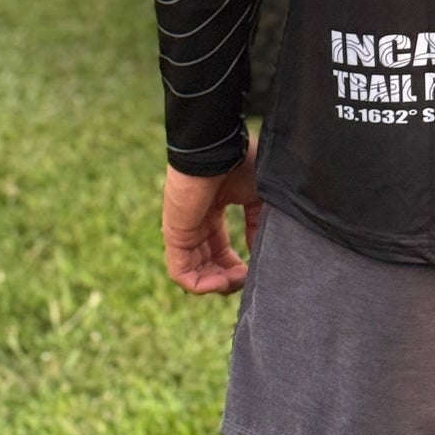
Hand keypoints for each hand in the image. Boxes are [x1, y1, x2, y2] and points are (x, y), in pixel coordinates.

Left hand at [162, 138, 262, 294]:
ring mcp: (182, 230)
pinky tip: (223, 282)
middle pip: (206, 264)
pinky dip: (201, 284)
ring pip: (193, 273)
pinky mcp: (174, 235)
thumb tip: (260, 251)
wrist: (220, 150)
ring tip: (238, 281)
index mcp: (212, 212)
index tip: (254, 270)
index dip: (236, 266)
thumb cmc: (239, 164)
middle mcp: (195, 224)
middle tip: (247, 279)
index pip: (219, 250)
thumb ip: (256, 225)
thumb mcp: (256, 198)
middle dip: (228, 278)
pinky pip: (181, 273)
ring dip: (218, 283)